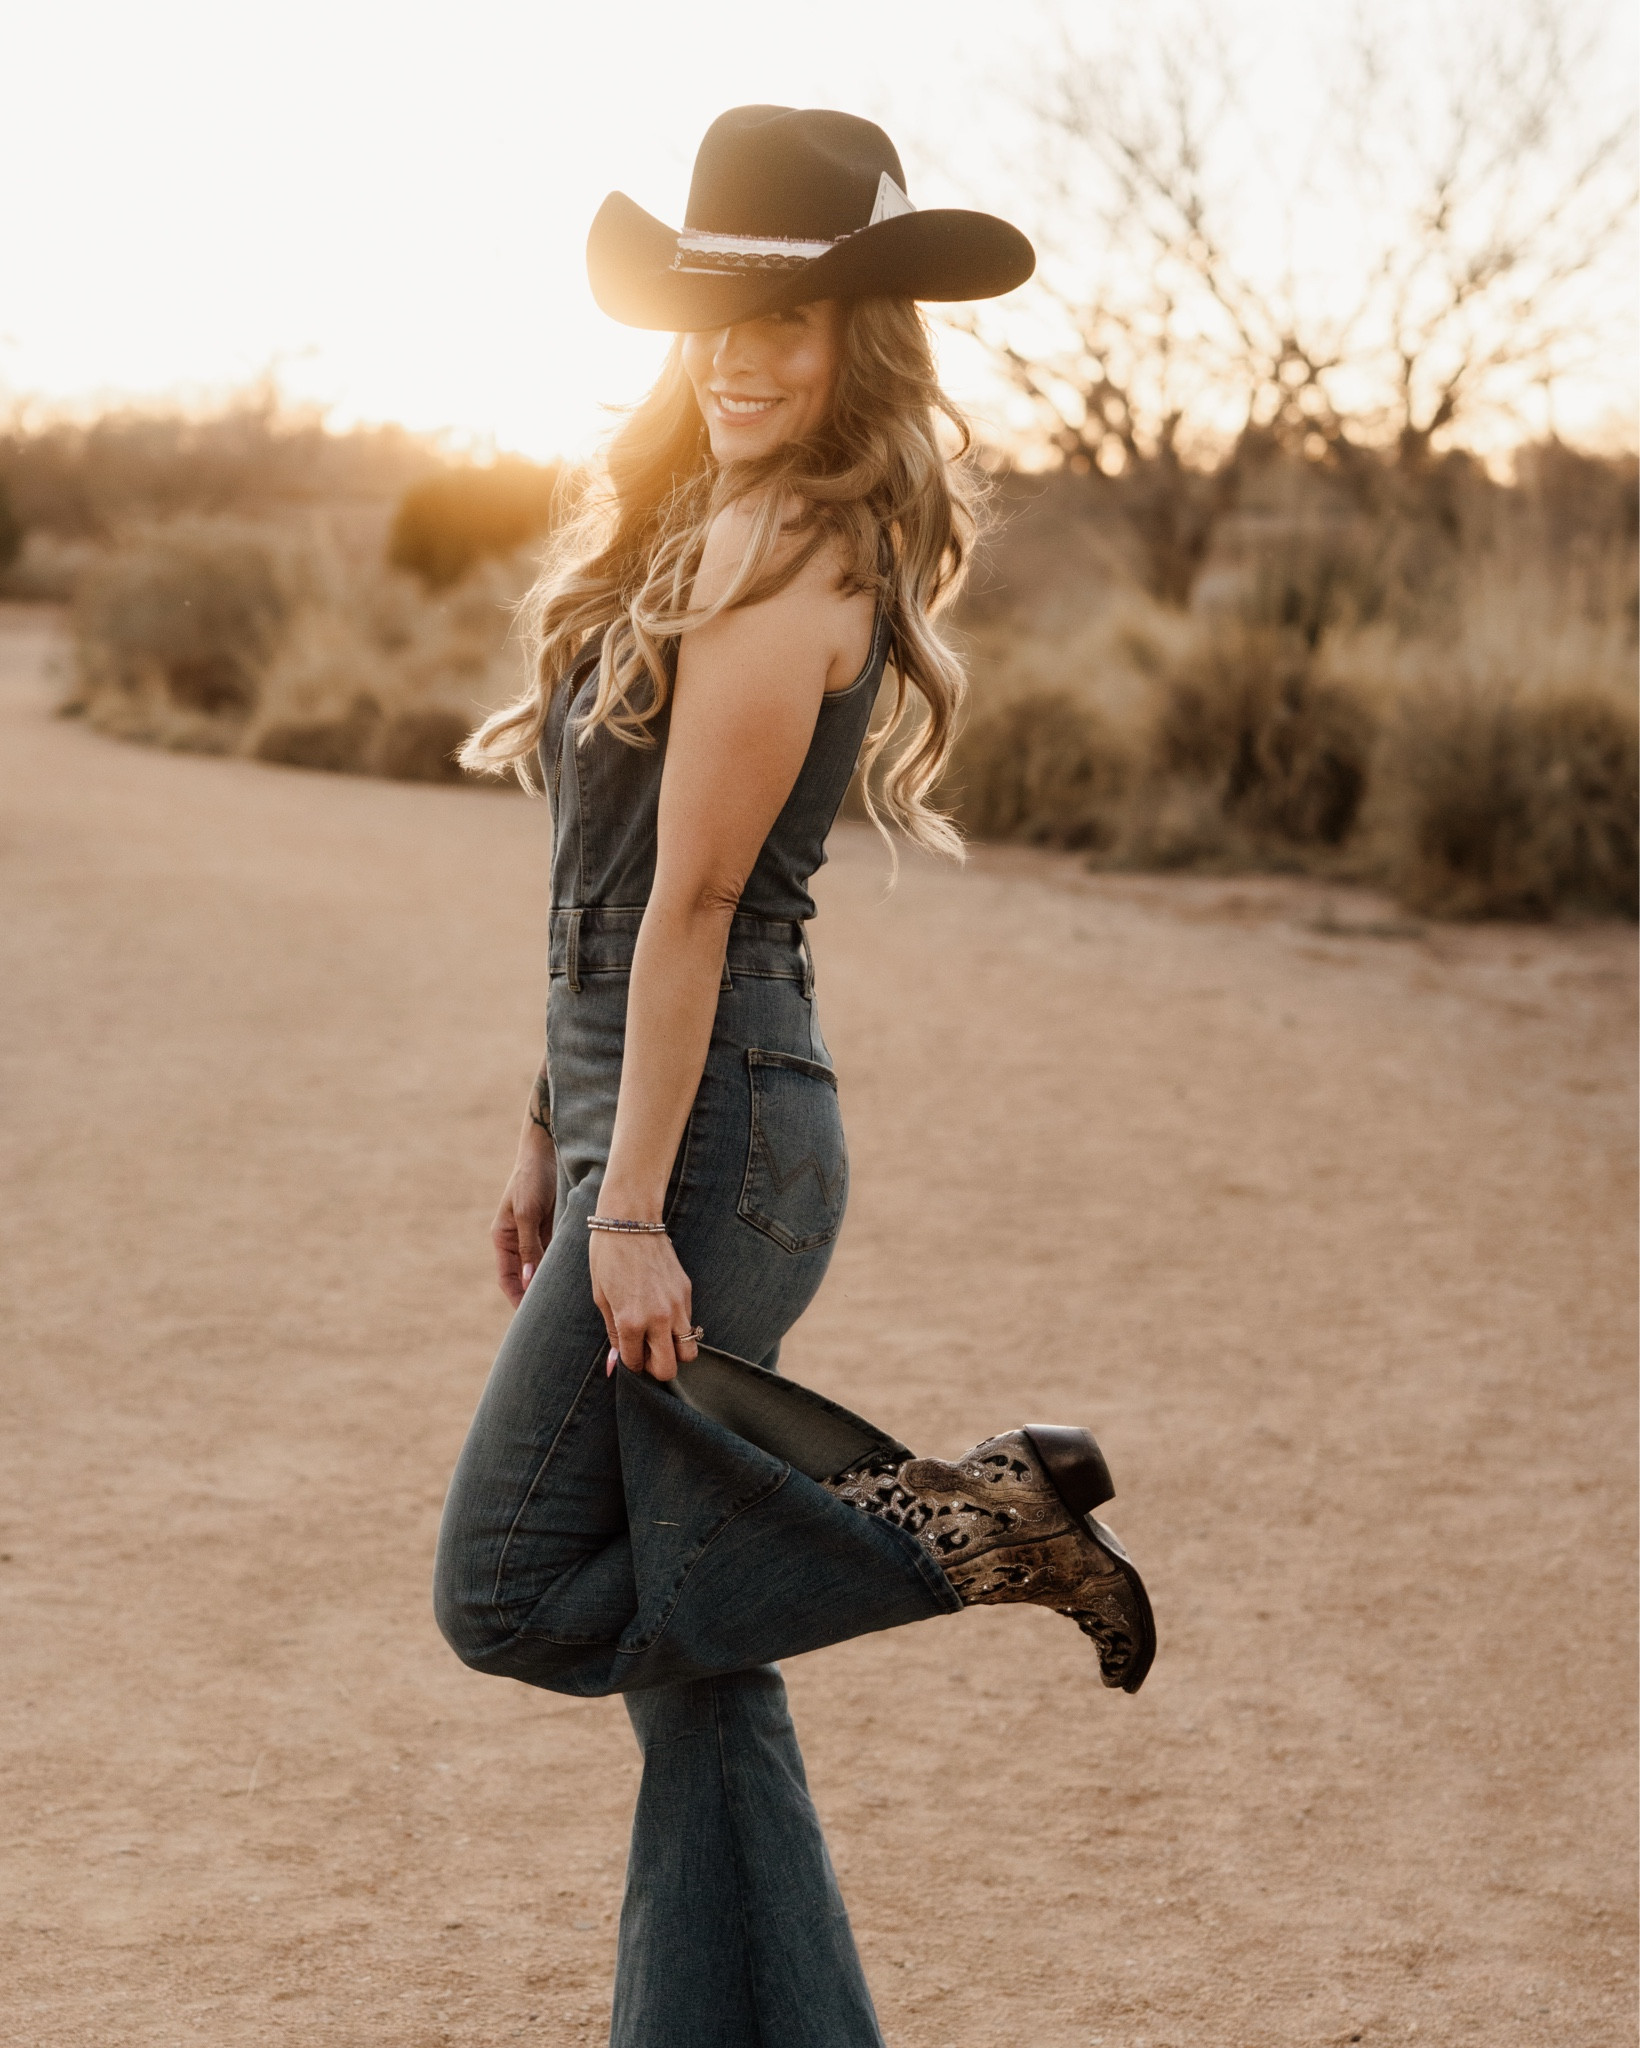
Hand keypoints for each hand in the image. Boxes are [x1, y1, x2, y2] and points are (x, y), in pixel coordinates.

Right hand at [492, 1129, 556, 1307]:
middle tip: (554, 1319)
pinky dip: (564, 1265)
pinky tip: (577, 1279)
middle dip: (537, 1297)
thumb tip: (529, 1281)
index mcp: (503, 1237)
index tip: (530, 1320)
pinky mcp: (552, 1226)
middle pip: (526, 1276)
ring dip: (553, 1282)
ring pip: (543, 1266)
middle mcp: (518, 1239)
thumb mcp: (528, 1212)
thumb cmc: (532, 1177)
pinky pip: (556, 1252)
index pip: (507, 1278)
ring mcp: (535, 1233)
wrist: (548, 1148)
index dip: (517, 1299)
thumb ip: (529, 1247)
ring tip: (569, 1305)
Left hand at [588, 1227, 700, 1381]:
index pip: (637, 1364)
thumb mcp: (602, 1298)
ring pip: (689, 1352)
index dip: (631, 1364)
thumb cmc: (608, 1257)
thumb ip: (613, 1332)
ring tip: (659, 1338)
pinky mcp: (687, 1291)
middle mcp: (658, 1318)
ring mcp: (677, 1305)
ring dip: (674, 1351)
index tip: (629, 1355)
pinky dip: (678, 1328)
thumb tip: (615, 1361)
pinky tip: (663, 1312)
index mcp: (631, 1321)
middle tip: (646, 1354)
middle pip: (670, 1368)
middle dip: (656, 1368)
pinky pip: (689, 1324)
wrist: (631, 1222)